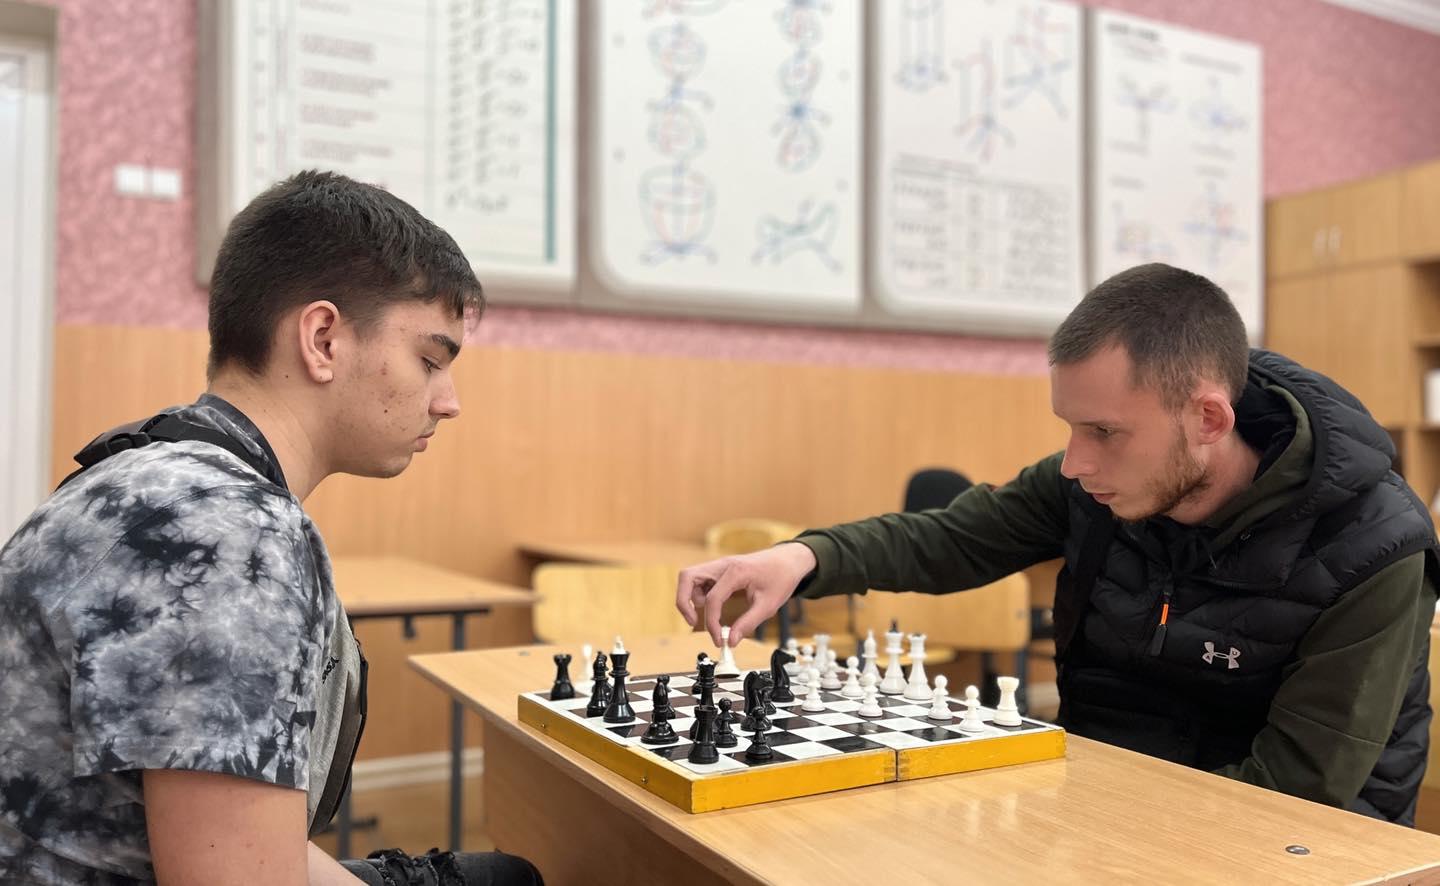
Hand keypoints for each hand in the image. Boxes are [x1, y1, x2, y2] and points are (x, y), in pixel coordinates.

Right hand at [675, 542, 817, 645]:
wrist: (788, 560)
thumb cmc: (781, 577)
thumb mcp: (768, 605)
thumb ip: (748, 623)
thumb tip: (732, 641)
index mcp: (736, 571)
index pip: (712, 599)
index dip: (711, 623)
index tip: (719, 640)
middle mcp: (722, 565)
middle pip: (687, 577)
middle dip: (684, 602)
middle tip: (692, 622)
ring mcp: (719, 566)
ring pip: (689, 578)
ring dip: (690, 597)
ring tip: (706, 614)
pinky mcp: (719, 570)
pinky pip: (699, 580)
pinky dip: (698, 594)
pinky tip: (712, 606)